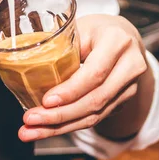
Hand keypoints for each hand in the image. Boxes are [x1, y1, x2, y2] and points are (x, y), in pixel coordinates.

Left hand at [18, 15, 153, 141]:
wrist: (126, 39)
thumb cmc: (97, 30)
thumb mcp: (80, 28)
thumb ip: (62, 47)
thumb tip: (28, 67)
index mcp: (117, 41)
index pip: (95, 72)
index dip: (70, 90)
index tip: (46, 101)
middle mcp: (130, 66)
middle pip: (95, 99)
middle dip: (60, 115)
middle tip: (31, 120)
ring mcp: (129, 87)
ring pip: (95, 114)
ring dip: (60, 127)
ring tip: (31, 131)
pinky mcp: (122, 102)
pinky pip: (95, 118)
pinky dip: (68, 126)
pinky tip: (47, 129)